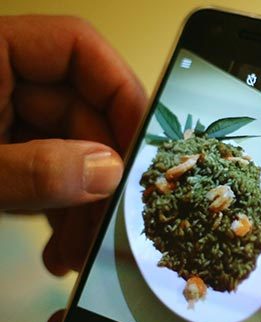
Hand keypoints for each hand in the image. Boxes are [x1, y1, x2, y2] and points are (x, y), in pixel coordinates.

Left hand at [0, 15, 145, 273]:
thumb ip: (32, 171)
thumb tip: (106, 171)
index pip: (77, 50)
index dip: (122, 92)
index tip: (146, 145)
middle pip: (81, 112)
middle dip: (102, 176)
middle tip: (117, 221)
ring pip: (67, 151)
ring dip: (82, 206)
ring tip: (82, 251)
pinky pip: (43, 174)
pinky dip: (57, 211)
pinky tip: (61, 246)